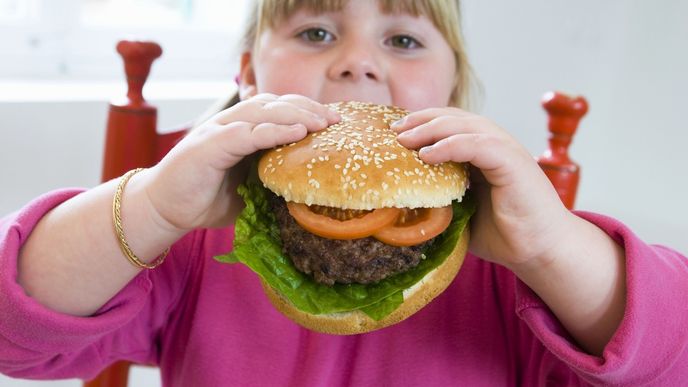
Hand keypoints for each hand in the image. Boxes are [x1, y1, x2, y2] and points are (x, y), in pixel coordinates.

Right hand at [143, 94, 340, 230]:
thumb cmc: (204, 199)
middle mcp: (230, 123)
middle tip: (337, 119)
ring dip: (296, 114)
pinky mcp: (208, 145)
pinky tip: (296, 131)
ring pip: (262, 111)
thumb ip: (270, 180)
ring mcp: (218, 131)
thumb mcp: (247, 189)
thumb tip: (306, 190)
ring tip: (322, 122)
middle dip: (309, 108)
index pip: (279, 110)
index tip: (335, 121)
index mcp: (241, 130)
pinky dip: (273, 130)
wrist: (163, 209)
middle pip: (275, 104)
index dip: (307, 111)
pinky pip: (246, 133)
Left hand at [392, 107, 572, 268]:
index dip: (419, 124)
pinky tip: (427, 155)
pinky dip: (451, 146)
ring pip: (463, 125)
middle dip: (419, 121)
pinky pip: (478, 145)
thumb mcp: (462, 211)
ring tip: (403, 140)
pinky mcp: (513, 162)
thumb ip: (440, 199)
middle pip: (452, 118)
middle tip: (391, 132)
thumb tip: (399, 203)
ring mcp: (505, 150)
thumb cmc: (504, 233)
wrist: (541, 250)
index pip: (447, 125)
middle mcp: (494, 143)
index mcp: (482, 151)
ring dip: (430, 129)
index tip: (391, 135)